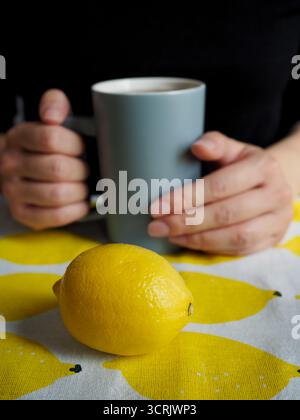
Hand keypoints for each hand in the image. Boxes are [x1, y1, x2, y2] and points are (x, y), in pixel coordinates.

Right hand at [0, 90, 89, 229]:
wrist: (22, 170)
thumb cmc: (45, 146)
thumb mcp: (50, 119)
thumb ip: (55, 104)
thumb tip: (51, 116)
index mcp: (20, 136)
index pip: (51, 138)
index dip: (76, 145)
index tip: (82, 149)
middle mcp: (11, 164)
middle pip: (57, 168)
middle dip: (81, 170)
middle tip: (85, 170)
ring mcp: (13, 190)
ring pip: (56, 194)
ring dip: (79, 191)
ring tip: (83, 186)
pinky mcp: (22, 213)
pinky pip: (53, 216)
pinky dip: (74, 211)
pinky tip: (80, 203)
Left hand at [148, 132, 293, 255]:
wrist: (273, 186)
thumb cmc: (244, 166)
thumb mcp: (233, 150)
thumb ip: (216, 145)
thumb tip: (197, 146)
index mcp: (264, 167)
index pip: (220, 186)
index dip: (187, 198)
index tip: (157, 206)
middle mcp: (275, 194)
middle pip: (226, 213)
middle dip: (186, 222)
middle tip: (156, 226)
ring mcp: (276, 221)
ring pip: (234, 237)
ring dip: (195, 239)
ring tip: (168, 235)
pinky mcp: (271, 241)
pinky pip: (237, 250)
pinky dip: (208, 248)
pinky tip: (186, 241)